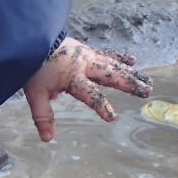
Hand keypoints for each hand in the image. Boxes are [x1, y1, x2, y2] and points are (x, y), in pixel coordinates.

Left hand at [23, 38, 152, 141]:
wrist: (30, 39)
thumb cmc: (32, 68)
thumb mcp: (35, 94)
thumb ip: (43, 116)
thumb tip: (47, 138)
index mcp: (72, 77)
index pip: (90, 94)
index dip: (101, 105)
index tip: (111, 117)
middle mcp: (84, 64)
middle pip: (111, 75)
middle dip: (129, 84)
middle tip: (146, 92)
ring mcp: (87, 55)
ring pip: (114, 65)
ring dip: (131, 73)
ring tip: (147, 82)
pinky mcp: (87, 51)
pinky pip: (107, 54)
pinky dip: (119, 57)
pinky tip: (134, 60)